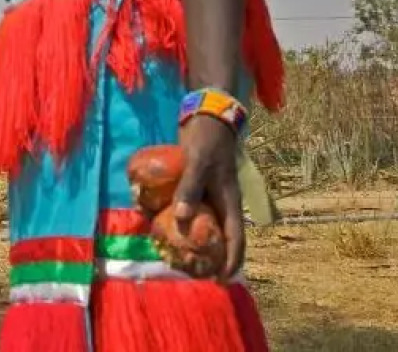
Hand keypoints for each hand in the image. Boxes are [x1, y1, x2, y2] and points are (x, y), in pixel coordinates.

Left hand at [172, 114, 245, 278]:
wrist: (205, 118)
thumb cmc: (206, 142)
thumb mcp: (198, 164)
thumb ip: (189, 189)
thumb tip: (180, 219)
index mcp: (230, 202)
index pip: (236, 239)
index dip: (231, 261)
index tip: (221, 279)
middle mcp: (222, 203)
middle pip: (220, 237)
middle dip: (211, 257)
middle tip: (194, 272)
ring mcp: (209, 195)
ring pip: (203, 224)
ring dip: (193, 240)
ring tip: (177, 256)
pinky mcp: (195, 187)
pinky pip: (188, 209)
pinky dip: (179, 219)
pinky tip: (161, 225)